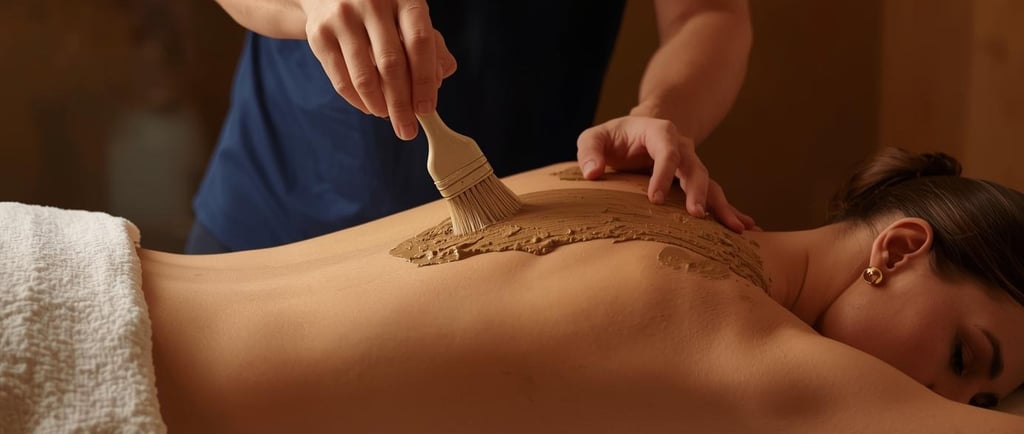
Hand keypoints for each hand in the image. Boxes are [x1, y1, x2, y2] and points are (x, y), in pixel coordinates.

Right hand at [302, 0, 457, 139]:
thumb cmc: (382, 8)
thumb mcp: (409, 15)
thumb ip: (431, 44)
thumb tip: (440, 78)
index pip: (419, 43)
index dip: (425, 81)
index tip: (427, 109)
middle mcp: (372, 3)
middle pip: (391, 64)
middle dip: (402, 105)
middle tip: (408, 129)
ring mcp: (343, 17)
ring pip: (364, 76)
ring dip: (379, 106)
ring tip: (388, 117)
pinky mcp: (319, 34)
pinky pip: (341, 80)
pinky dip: (358, 101)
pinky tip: (370, 107)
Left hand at [576, 115, 756, 232]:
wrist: (636, 134)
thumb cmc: (613, 139)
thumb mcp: (594, 138)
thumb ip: (589, 151)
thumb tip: (592, 172)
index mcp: (659, 132)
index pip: (666, 150)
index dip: (662, 173)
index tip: (654, 199)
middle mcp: (682, 148)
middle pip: (695, 168)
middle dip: (698, 191)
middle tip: (697, 215)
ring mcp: (691, 165)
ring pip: (710, 183)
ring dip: (722, 205)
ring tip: (735, 228)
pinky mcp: (694, 182)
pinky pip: (715, 195)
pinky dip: (730, 210)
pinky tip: (746, 228)